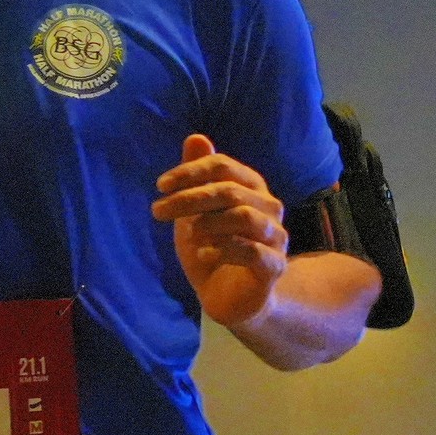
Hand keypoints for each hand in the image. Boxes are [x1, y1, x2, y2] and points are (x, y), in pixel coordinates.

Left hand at [154, 134, 286, 324]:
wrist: (230, 298)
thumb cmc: (213, 248)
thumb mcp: (195, 212)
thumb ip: (197, 177)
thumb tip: (196, 136)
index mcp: (251, 187)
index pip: (224, 166)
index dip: (190, 171)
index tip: (160, 186)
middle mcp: (269, 207)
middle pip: (231, 190)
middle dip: (190, 198)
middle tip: (159, 210)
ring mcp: (276, 237)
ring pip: (245, 217)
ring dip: (208, 223)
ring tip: (188, 234)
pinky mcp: (274, 267)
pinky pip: (253, 251)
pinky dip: (223, 249)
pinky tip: (203, 254)